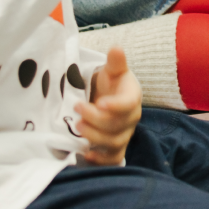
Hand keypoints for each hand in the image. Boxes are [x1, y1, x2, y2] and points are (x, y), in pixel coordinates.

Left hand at [76, 47, 141, 164]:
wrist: (110, 98)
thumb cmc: (111, 84)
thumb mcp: (112, 71)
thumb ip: (115, 62)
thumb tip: (116, 48)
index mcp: (132, 97)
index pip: (129, 103)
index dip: (116, 105)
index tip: (100, 102)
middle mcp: (131, 118)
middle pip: (117, 125)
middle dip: (96, 119)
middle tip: (77, 108)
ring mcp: (124, 134)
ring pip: (114, 142)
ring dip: (94, 136)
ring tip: (77, 126)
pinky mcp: (116, 148)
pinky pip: (113, 159)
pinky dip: (101, 161)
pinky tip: (86, 154)